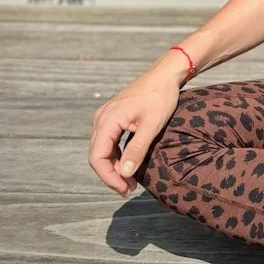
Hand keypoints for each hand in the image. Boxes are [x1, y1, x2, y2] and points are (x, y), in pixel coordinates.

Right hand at [88, 68, 181, 197]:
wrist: (165, 74)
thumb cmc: (161, 96)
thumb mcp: (152, 125)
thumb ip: (137, 149)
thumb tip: (124, 174)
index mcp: (107, 120)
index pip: (97, 157)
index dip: (109, 177)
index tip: (125, 189)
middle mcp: (101, 118)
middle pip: (97, 155)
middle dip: (111, 175)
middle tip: (129, 189)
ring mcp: (105, 116)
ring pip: (102, 149)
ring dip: (114, 167)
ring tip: (130, 181)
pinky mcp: (113, 117)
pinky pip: (108, 141)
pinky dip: (116, 155)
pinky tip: (129, 165)